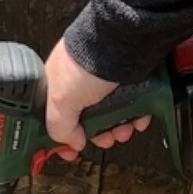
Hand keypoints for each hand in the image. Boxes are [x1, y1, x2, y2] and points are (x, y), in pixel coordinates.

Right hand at [44, 39, 150, 161]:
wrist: (122, 42)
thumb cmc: (86, 60)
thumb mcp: (59, 100)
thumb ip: (59, 127)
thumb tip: (71, 143)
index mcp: (57, 84)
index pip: (56, 117)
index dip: (63, 137)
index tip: (69, 152)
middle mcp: (81, 82)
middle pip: (88, 120)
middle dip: (99, 135)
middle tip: (105, 138)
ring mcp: (106, 81)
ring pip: (112, 115)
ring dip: (119, 128)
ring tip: (123, 129)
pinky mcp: (129, 80)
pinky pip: (132, 105)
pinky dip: (136, 116)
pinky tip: (136, 119)